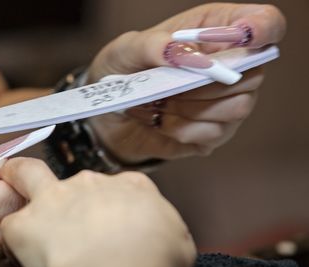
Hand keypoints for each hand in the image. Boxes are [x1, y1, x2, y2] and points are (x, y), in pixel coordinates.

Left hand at [0, 158, 195, 266]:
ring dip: (18, 177)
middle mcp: (90, 184)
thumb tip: (156, 241)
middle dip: (74, 199)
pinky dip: (13, 239)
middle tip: (76, 229)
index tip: (116, 227)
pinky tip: (19, 254)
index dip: (116, 206)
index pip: (120, 187)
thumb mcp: (178, 241)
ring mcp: (54, 199)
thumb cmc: (153, 261)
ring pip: (27, 173)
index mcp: (131, 188)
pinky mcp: (26, 223)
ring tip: (12, 185)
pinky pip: (11, 226)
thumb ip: (162, 233)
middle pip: (76, 183)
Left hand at [86, 3, 285, 161]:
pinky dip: (178, 127)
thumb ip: (153, 45)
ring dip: (190, 107)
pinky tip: (158, 118)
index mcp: (215, 30)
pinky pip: (211, 133)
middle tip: (170, 83)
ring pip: (236, 108)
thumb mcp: (125, 49)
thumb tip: (186, 55)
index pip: (265, 24)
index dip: (262, 29)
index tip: (243, 36)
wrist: (109, 113)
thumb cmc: (122, 71)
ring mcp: (226, 103)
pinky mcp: (214, 134)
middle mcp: (230, 67)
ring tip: (159, 101)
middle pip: (253, 74)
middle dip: (208, 82)